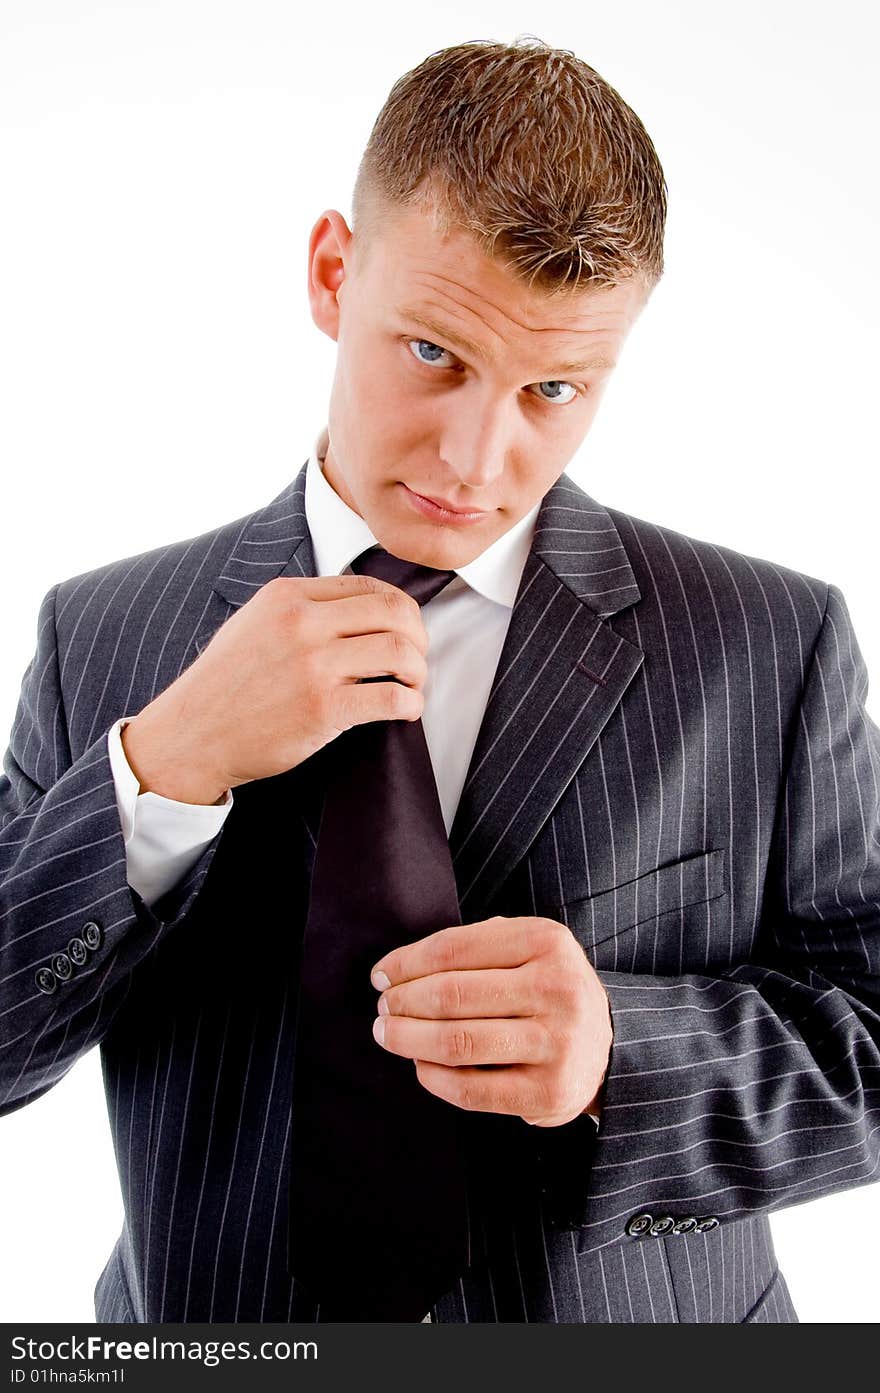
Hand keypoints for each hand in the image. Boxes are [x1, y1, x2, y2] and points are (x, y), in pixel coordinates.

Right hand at [120, 573, 429, 803]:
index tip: (404, 632)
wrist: (191, 736)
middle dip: (419, 636)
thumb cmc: (226, 686)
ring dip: (418, 671)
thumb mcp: (255, 624)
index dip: (399, 610)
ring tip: (412, 687)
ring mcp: (313, 665)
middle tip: (416, 660)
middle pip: (394, 612)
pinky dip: (411, 704)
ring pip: (400, 651)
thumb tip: (360, 611)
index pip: (369, 586)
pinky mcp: (322, 708)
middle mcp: (302, 622)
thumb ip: (302, 610)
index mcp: (288, 596)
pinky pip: (391, 697)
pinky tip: (406, 711)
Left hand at [369, 915, 611, 1126]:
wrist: (606, 1048)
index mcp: (547, 942)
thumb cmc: (545, 991)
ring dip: (408, 1039)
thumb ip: (471, 949)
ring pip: (457, 1043)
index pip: (454, 949)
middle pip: (452, 996)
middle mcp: (557, 989)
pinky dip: (433, 1078)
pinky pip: (472, 1089)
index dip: (407, 963)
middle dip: (403, 1002)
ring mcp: (557, 1043)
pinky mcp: (548, 1092)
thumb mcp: (525, 950)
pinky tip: (420, 1066)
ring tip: (388, 1034)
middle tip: (383, 1008)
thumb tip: (394, 971)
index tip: (381, 976)